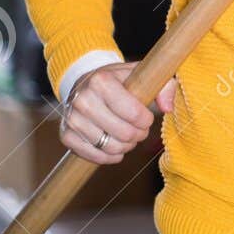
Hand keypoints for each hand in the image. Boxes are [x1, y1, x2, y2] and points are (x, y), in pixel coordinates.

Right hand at [59, 62, 177, 165]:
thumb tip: (167, 108)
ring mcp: (71, 119)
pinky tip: (115, 147)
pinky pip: (94, 157)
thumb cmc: (121, 82)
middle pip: (123, 133)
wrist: (87, 84)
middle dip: (139, 135)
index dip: (146, 121)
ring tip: (128, 136)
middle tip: (140, 130)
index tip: (146, 118)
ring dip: (126, 146)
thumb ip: (164, 87)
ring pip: (110, 147)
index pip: (133, 113)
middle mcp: (82, 99)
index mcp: (101, 81)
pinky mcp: (66, 136)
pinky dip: (110, 156)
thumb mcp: (143, 76)